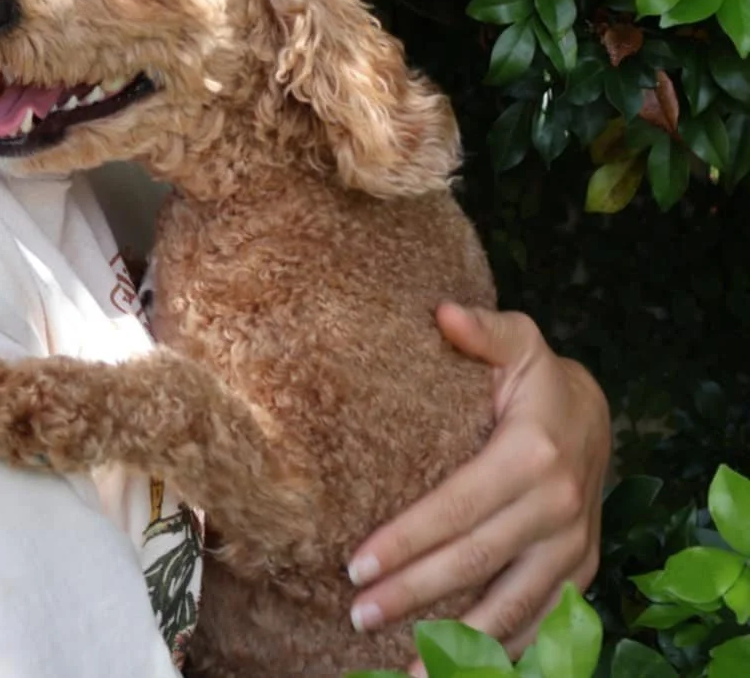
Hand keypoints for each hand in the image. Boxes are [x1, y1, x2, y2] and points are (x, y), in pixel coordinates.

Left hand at [346, 305, 609, 665]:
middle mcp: (556, 509)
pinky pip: (541, 622)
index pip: (456, 507)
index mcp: (532, 455)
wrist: (597, 413)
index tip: (356, 564)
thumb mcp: (517, 340)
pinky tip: (459, 668)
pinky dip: (502, 650)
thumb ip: (481, 329)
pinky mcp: (578, 571)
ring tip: (405, 670)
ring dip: (458, 643)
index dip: (407, 540)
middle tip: (359, 615)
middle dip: (414, 594)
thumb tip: (441, 311)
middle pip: (474, 563)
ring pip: (511, 607)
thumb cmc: (536, 375)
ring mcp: (572, 547)